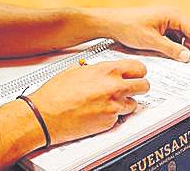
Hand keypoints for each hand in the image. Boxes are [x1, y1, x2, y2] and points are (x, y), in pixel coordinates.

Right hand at [29, 60, 149, 144]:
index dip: (138, 72)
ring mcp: (114, 106)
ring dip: (126, 103)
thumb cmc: (55, 94)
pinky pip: (119, 118)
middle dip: (139, 87)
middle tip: (132, 88)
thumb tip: (99, 70)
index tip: (136, 74)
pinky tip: (99, 112)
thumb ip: (94, 69)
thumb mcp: (75, 71)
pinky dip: (113, 116)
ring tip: (110, 103)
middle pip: (144, 86)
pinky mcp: (109, 122)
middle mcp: (114, 87)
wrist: (45, 115)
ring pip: (134, 104)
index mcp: (107, 70)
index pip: (139, 67)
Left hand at [94, 6, 189, 60]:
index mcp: (173, 15)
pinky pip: (174, 38)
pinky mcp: (161, 27)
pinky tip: (169, 57)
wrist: (112, 23)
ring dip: (182, 49)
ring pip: (184, 37)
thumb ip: (171, 49)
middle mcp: (173, 16)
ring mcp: (167, 21)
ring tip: (178, 62)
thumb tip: (188, 57)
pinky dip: (174, 48)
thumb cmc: (128, 27)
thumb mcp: (151, 41)